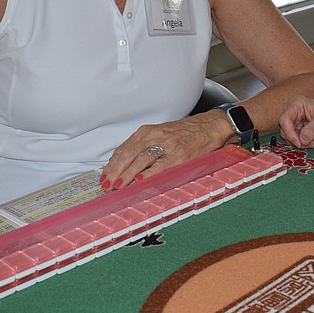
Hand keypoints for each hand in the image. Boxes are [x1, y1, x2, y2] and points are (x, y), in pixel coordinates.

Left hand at [101, 114, 228, 188]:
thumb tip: (124, 165)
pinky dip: (150, 173)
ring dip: (127, 174)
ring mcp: (167, 145)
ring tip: (119, 186)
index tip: (104, 177)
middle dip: (115, 171)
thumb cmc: (184, 132)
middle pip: (128, 154)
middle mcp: (154, 136)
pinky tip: (141, 181)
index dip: (112, 164)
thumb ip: (143, 147)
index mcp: (147, 132)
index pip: (124, 149)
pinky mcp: (180, 155)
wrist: (209, 127)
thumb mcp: (160, 134)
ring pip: (141, 159)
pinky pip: (161, 165)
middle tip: (107, 185)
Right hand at [279, 96, 313, 147]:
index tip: (299, 142)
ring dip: (304, 143)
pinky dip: (307, 144)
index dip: (289, 133)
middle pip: (285, 130)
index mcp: (296, 104)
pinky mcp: (300, 130)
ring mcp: (296, 122)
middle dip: (298, 139)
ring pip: (291, 138)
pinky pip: (298, 141)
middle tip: (311, 142)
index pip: (285, 119)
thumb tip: (302, 140)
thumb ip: (312, 128)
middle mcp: (294, 112)